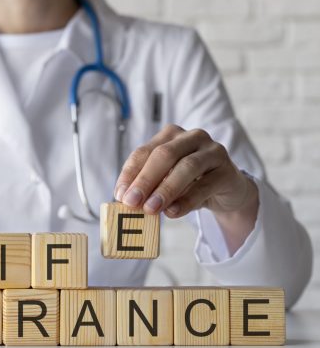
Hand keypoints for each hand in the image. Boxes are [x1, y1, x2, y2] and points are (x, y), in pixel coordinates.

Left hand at [113, 124, 258, 251]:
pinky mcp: (227, 170)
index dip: (130, 173)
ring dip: (165, 190)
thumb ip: (148, 187)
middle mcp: (192, 137)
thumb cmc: (190, 183)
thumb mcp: (165, 182)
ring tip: (151, 209)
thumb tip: (126, 200)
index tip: (119, 195)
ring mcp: (212, 151)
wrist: (228, 190)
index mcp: (170, 135)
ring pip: (186, 167)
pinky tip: (173, 212)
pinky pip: (205, 185)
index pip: (143, 152)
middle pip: (164, 155)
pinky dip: (187, 200)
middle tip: (131, 202)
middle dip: (145, 179)